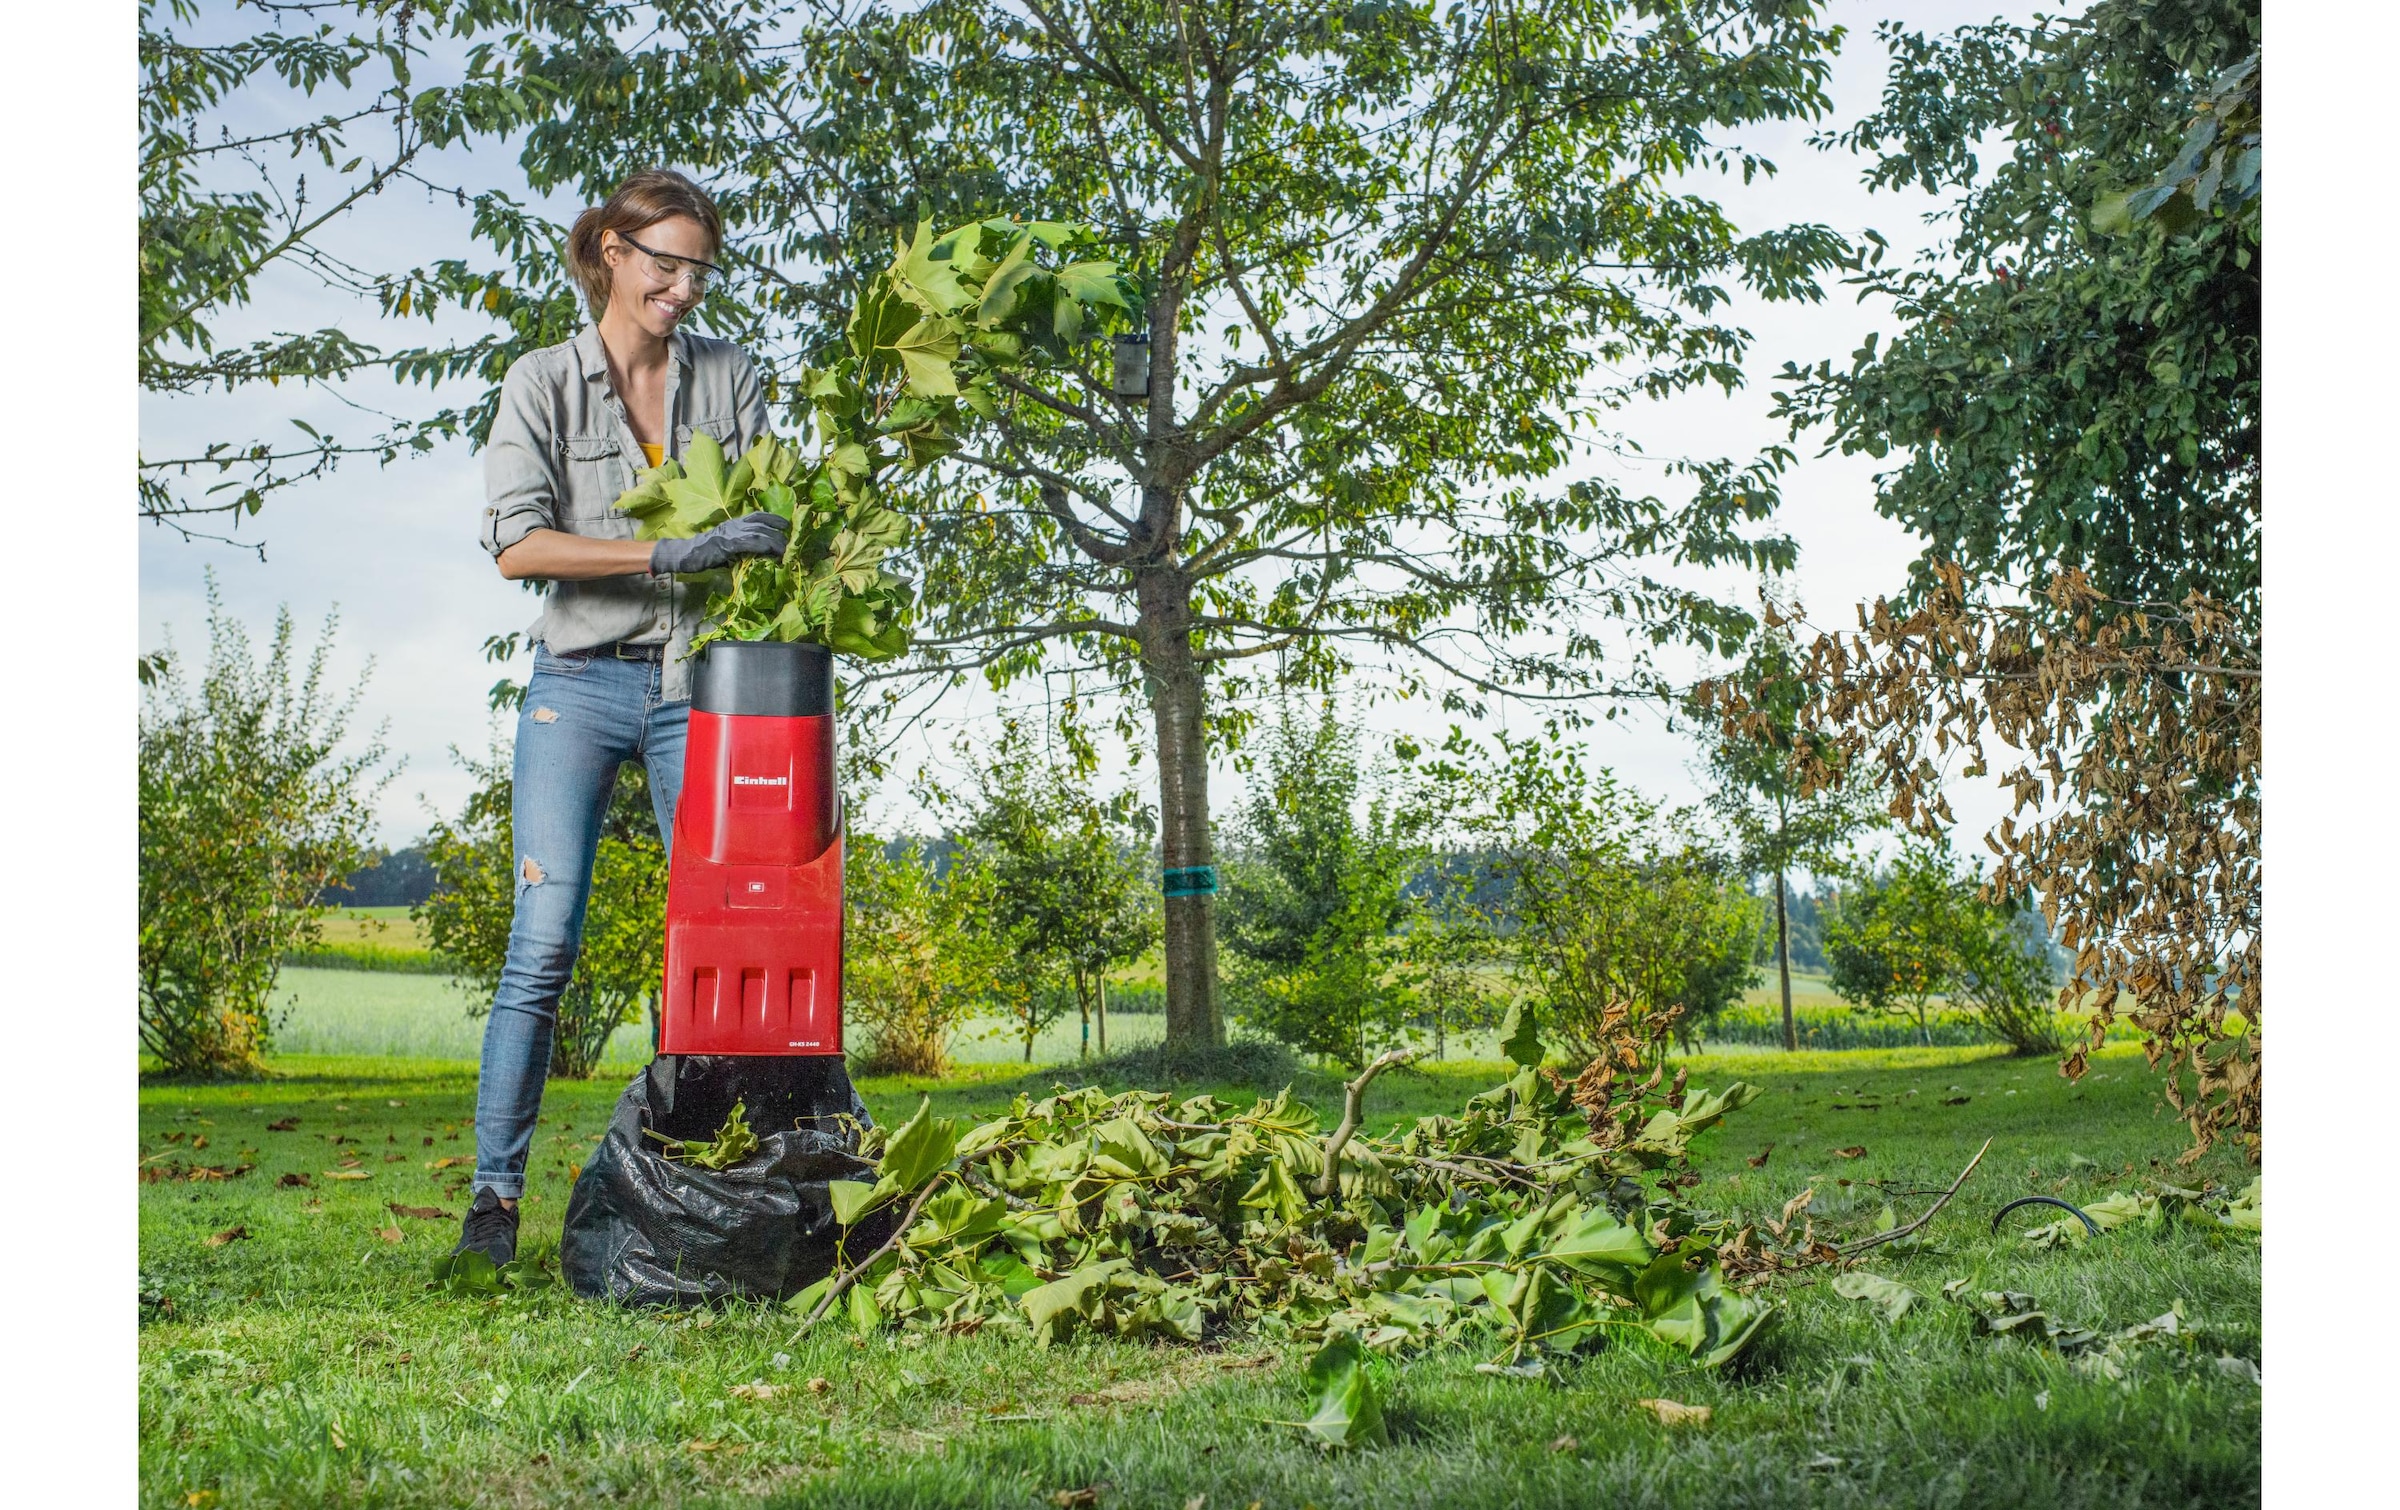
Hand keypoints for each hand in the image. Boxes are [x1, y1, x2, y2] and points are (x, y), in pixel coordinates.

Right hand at [648, 512, 789, 574]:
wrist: (686, 554)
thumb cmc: (705, 553)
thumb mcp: (726, 546)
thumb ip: (741, 546)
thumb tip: (758, 554)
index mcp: (734, 523)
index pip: (757, 516)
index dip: (773, 518)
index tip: (786, 524)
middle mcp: (734, 525)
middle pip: (762, 524)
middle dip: (778, 532)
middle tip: (790, 542)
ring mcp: (731, 534)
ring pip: (759, 533)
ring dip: (775, 541)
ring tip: (786, 550)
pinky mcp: (728, 544)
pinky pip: (750, 543)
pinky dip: (764, 547)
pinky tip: (773, 552)